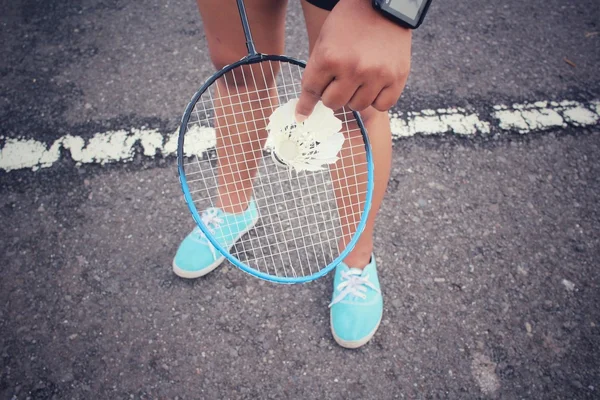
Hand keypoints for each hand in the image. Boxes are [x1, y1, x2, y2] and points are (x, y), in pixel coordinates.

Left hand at [295, 0, 411, 121]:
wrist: (384, 3)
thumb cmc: (350, 21)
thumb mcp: (324, 40)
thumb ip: (316, 72)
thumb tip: (307, 108)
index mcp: (330, 58)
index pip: (312, 91)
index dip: (306, 102)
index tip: (302, 114)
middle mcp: (353, 69)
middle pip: (333, 103)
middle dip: (331, 95)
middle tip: (338, 83)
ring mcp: (377, 75)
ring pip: (357, 106)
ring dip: (354, 97)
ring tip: (358, 80)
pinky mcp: (397, 77)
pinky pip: (382, 105)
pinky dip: (376, 99)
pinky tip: (374, 86)